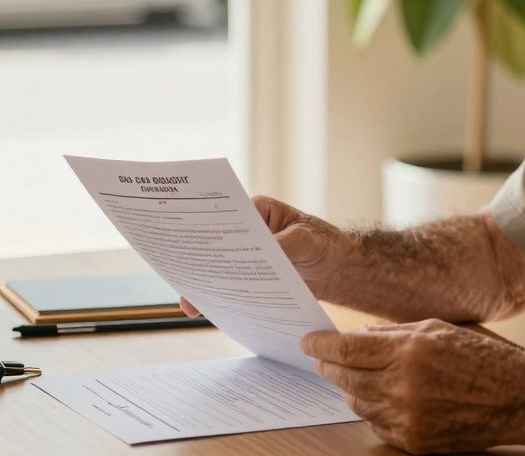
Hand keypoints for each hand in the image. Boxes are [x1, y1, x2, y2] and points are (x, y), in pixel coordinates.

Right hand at [180, 195, 351, 316]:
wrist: (338, 270)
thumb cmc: (325, 245)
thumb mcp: (306, 241)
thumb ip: (283, 244)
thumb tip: (259, 253)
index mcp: (258, 211)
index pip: (226, 216)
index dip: (208, 229)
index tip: (194, 245)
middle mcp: (248, 232)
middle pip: (217, 245)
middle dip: (201, 262)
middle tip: (186, 280)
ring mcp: (248, 255)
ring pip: (221, 268)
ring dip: (206, 284)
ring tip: (190, 304)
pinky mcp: (252, 277)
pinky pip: (232, 286)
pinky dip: (222, 298)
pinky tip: (209, 312)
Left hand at [301, 319, 524, 453]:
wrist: (520, 397)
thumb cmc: (484, 356)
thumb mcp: (438, 329)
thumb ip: (394, 333)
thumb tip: (357, 337)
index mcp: (411, 351)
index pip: (348, 349)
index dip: (321, 346)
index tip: (307, 342)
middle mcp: (406, 386)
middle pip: (346, 378)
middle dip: (329, 367)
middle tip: (320, 359)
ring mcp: (409, 419)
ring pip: (358, 403)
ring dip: (350, 388)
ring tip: (351, 376)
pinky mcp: (416, 442)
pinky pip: (378, 425)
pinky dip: (373, 409)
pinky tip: (380, 397)